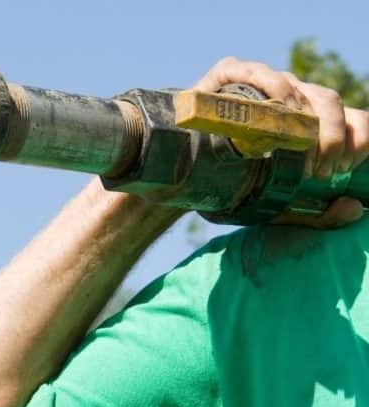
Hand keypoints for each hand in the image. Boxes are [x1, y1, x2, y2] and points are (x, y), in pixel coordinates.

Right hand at [195, 57, 368, 227]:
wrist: (174, 178)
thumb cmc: (227, 187)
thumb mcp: (276, 208)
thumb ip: (316, 215)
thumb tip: (354, 209)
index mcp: (306, 120)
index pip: (347, 116)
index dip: (355, 136)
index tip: (343, 168)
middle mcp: (288, 98)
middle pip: (327, 101)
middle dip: (332, 136)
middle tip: (320, 171)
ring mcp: (259, 84)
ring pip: (296, 88)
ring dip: (302, 120)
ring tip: (294, 151)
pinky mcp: (227, 77)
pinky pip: (255, 72)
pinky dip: (270, 88)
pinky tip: (274, 111)